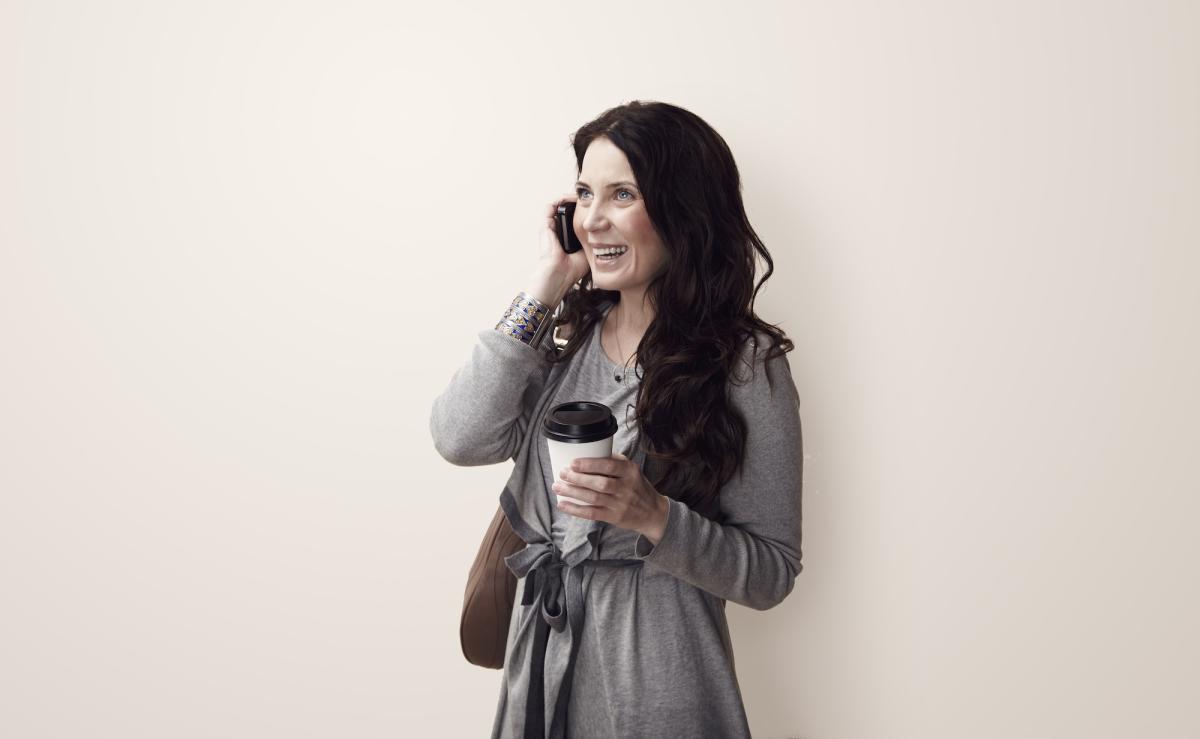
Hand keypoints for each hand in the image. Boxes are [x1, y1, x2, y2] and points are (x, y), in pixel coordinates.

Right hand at [529, 194, 589, 301]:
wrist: (558, 277)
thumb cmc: (571, 270)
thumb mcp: (589, 252)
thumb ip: (595, 242)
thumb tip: (609, 234)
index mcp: (567, 238)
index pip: (575, 219)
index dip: (584, 211)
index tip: (595, 206)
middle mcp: (558, 232)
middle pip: (567, 211)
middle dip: (577, 203)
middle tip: (589, 198)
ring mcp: (551, 229)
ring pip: (558, 207)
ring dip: (568, 199)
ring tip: (580, 195)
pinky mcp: (545, 227)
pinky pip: (549, 208)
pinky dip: (559, 201)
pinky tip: (569, 199)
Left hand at [552, 452, 670, 543]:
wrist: (653, 513)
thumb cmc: (638, 488)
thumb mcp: (633, 470)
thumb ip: (615, 461)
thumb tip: (590, 451)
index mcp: (630, 471)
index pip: (609, 466)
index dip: (590, 464)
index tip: (573, 462)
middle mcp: (626, 487)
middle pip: (599, 483)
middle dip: (578, 478)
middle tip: (563, 473)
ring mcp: (620, 504)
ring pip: (593, 498)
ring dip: (573, 492)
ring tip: (558, 487)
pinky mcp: (614, 517)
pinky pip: (592, 513)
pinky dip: (576, 509)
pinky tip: (563, 504)